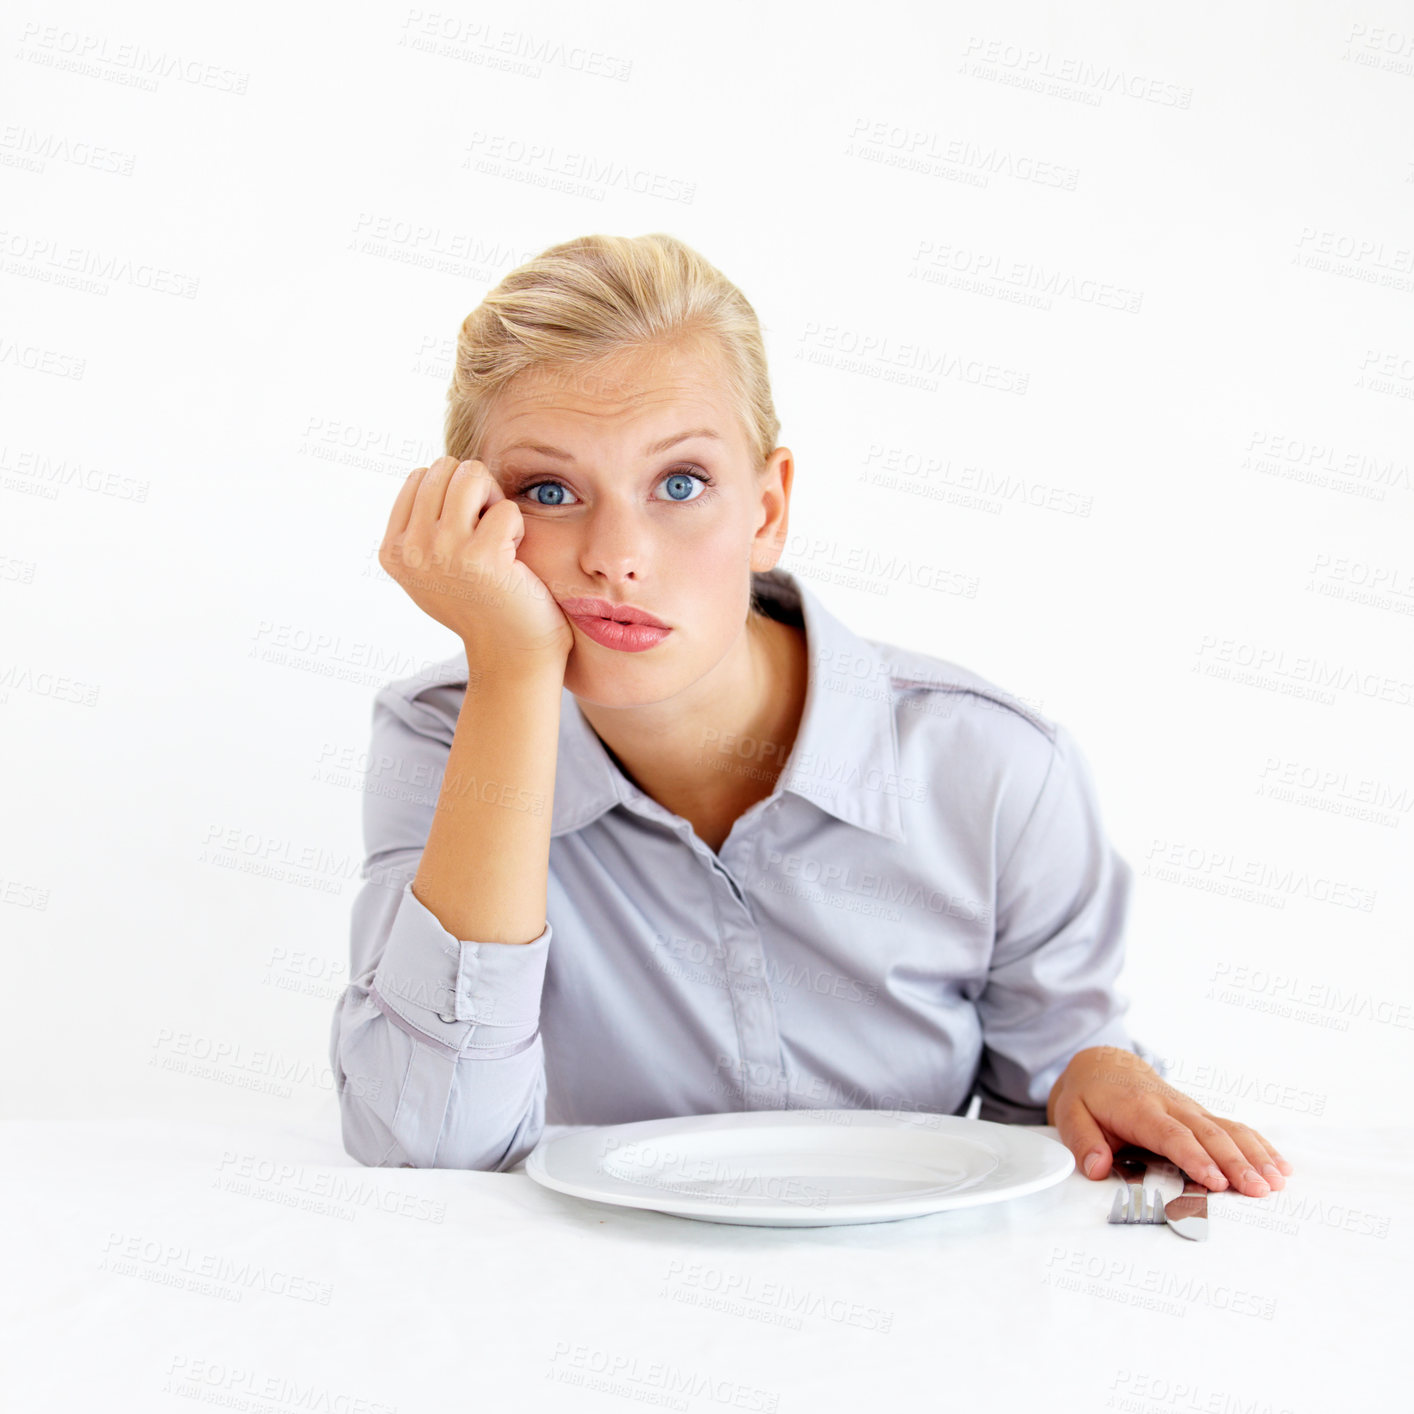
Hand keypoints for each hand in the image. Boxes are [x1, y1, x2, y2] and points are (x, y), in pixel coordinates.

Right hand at [380, 456, 573, 670]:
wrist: (512, 653)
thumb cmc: (482, 602)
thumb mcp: (432, 567)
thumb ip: (420, 524)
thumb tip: (430, 472)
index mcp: (392, 550)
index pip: (421, 476)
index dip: (454, 494)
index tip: (465, 534)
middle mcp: (409, 551)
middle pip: (446, 469)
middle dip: (476, 492)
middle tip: (487, 535)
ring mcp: (441, 552)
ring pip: (473, 476)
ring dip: (495, 503)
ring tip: (499, 541)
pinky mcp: (480, 557)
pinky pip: (507, 508)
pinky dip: (518, 530)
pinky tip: (514, 563)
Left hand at [1046, 1045, 1294, 1196]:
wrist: (1102, 1065)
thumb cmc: (1088, 1095)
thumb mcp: (1070, 1113)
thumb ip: (1082, 1140)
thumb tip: (1096, 1167)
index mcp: (1138, 1108)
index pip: (1170, 1134)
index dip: (1194, 1157)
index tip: (1215, 1180)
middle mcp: (1170, 1106)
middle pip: (1207, 1134)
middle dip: (1236, 1162)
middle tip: (1260, 1190)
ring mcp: (1189, 1109)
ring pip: (1227, 1129)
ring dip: (1255, 1155)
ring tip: (1278, 1182)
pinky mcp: (1199, 1115)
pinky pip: (1233, 1128)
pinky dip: (1259, 1145)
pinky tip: (1281, 1165)